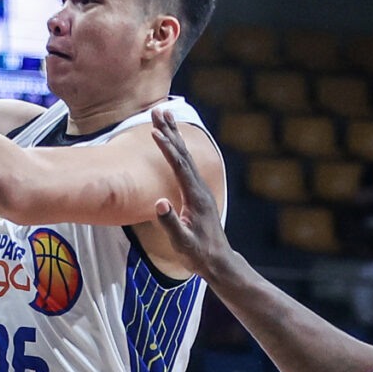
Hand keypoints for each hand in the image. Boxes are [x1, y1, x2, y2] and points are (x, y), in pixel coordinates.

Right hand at [147, 108, 231, 276]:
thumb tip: (159, 202)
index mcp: (195, 197)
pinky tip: (172, 143)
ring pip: (185, 156)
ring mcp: (199, 190)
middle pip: (183, 154)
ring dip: (173, 136)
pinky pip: (185, 165)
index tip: (154, 131)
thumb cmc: (199, 254)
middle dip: (170, 131)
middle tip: (158, 110)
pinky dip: (176, 149)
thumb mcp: (182, 243)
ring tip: (164, 116)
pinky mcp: (196, 194)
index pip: (179, 166)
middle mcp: (199, 189)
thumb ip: (170, 224)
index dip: (166, 148)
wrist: (218, 262)